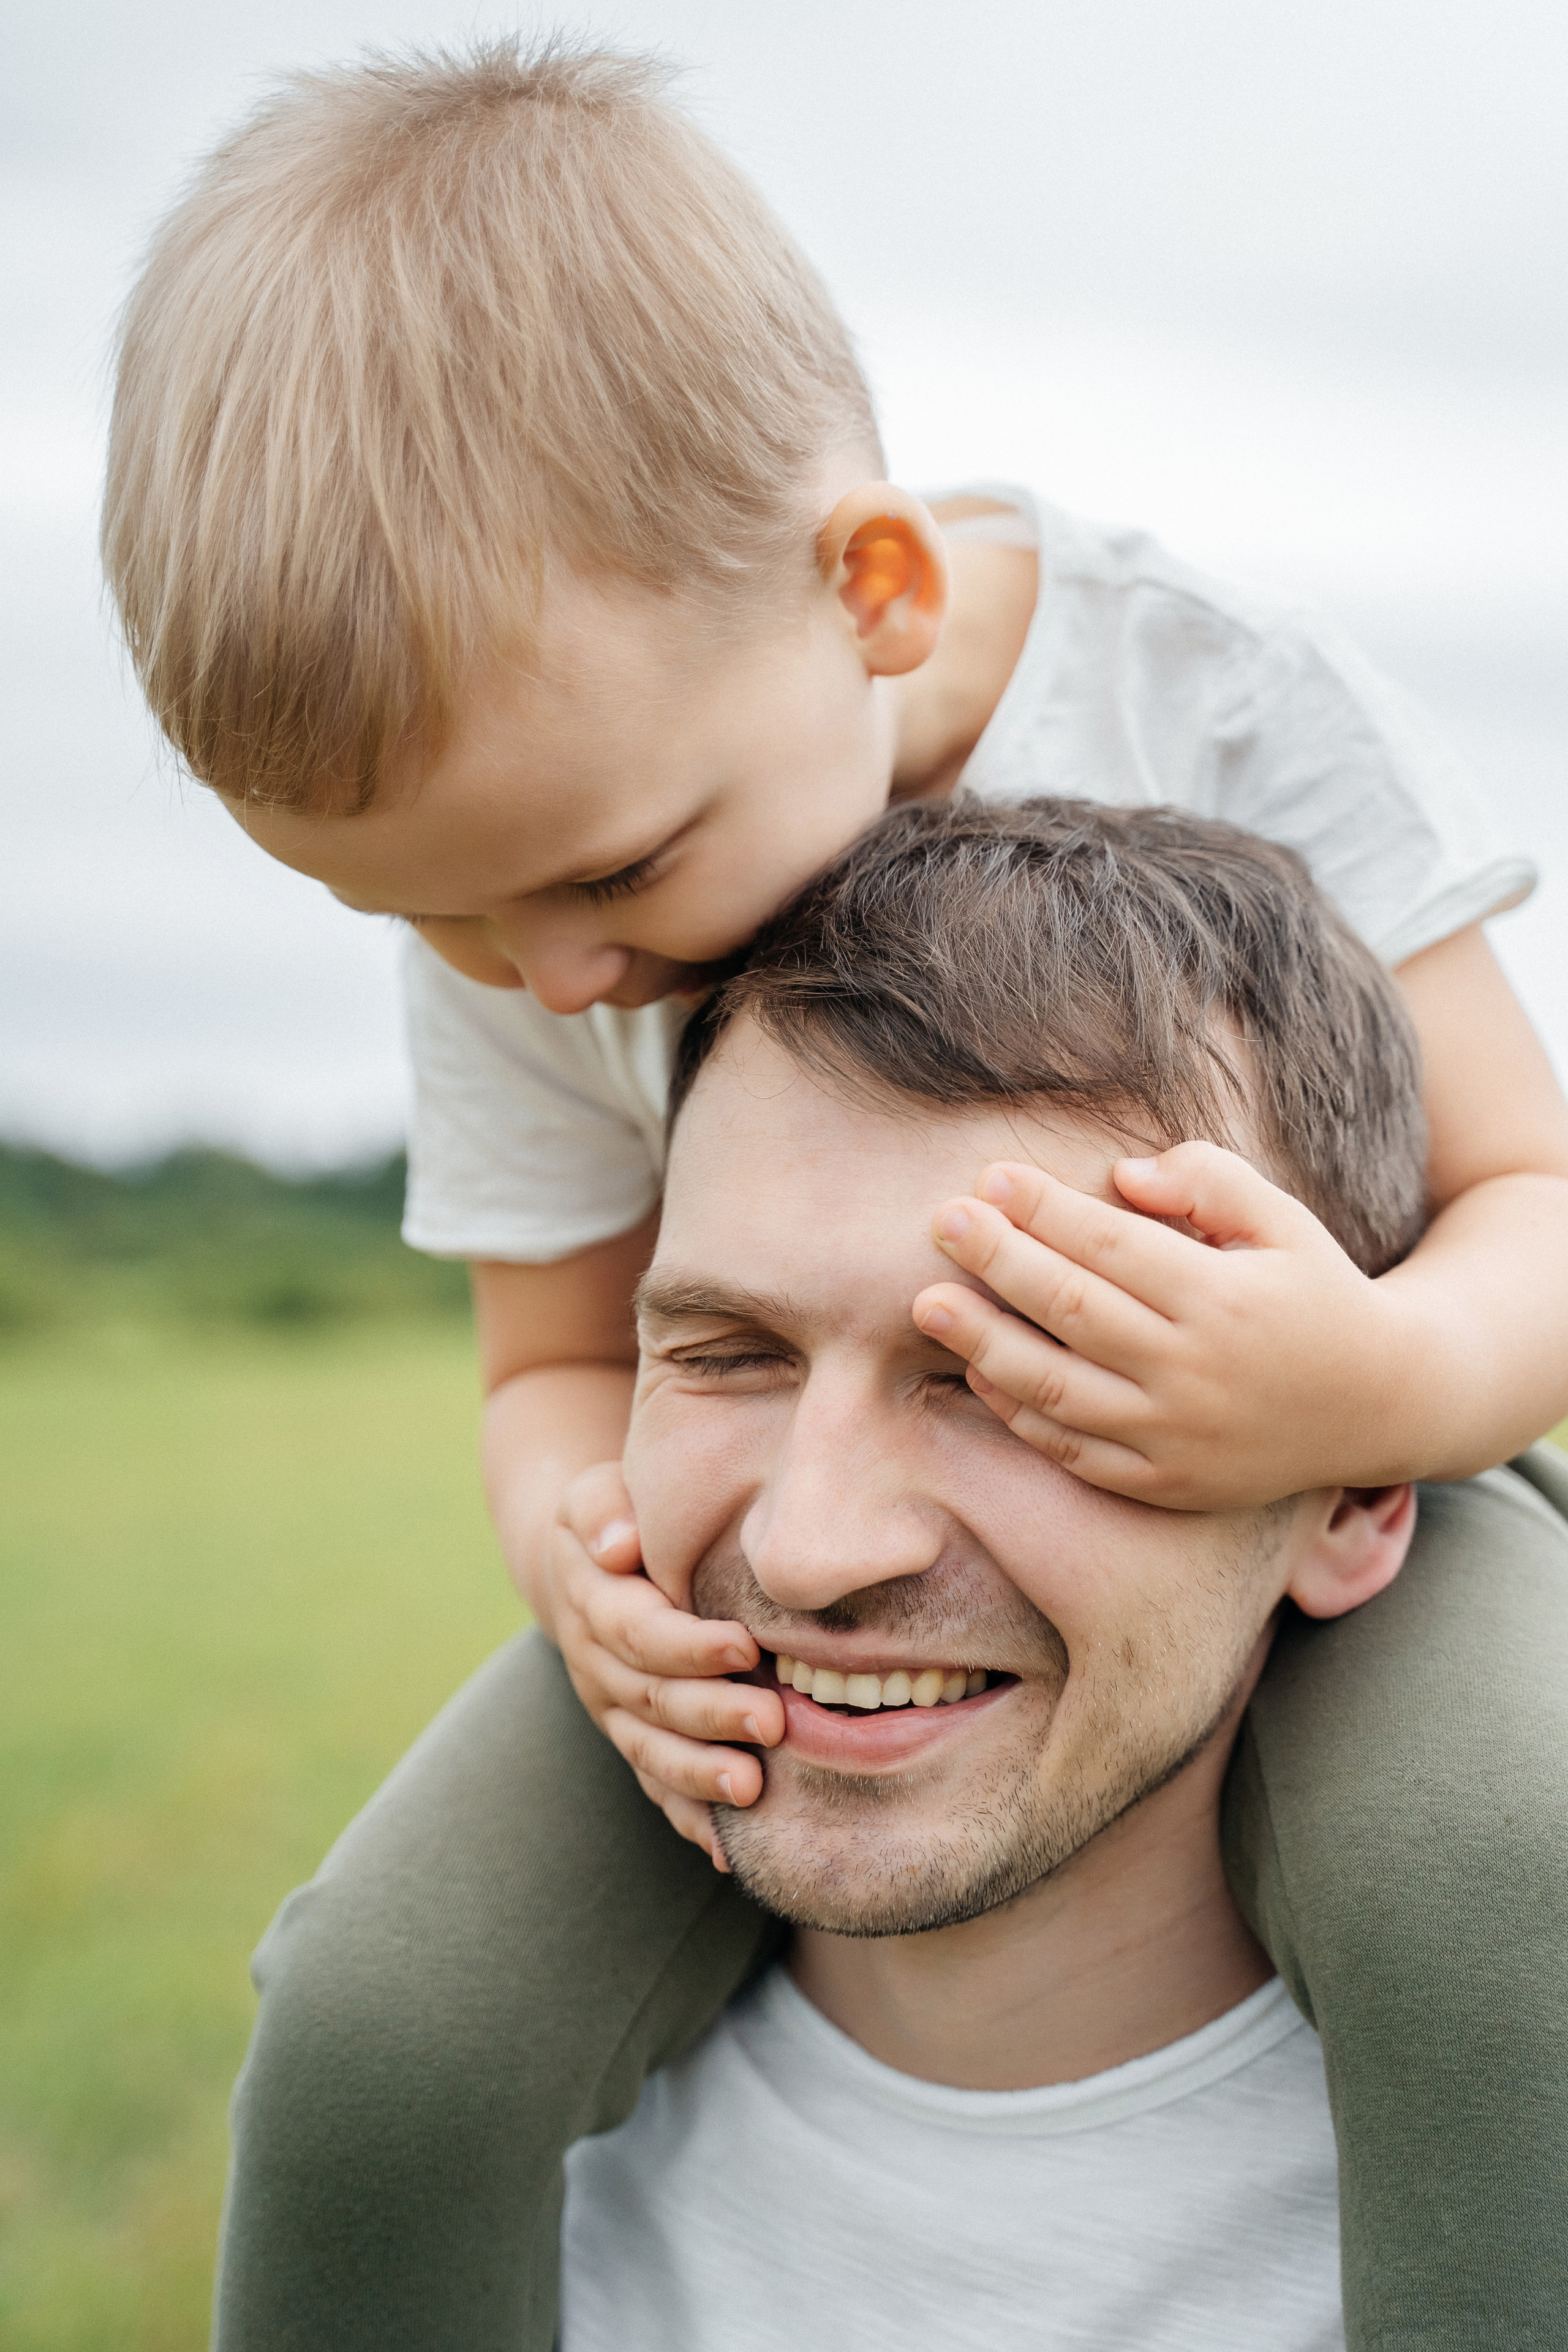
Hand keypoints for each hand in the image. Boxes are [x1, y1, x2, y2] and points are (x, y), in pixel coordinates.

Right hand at [550, 1461, 785, 1866]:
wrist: (586, 1565)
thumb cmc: (617, 1518)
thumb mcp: (598, 1495)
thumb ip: (606, 1510)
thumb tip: (620, 1544)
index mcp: (592, 1601)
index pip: (637, 1631)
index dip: (687, 1644)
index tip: (744, 1646)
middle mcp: (596, 1665)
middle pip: (651, 1698)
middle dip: (712, 1716)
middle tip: (773, 1722)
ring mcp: (614, 1711)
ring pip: (651, 1752)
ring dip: (701, 1775)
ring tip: (753, 1790)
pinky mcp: (635, 1739)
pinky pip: (658, 1786)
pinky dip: (691, 1819)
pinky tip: (731, 1851)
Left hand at [911, 1143, 1418, 1508]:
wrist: (1379, 1404)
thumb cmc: (1316, 1291)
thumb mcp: (1283, 1221)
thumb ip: (1208, 1181)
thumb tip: (1120, 1175)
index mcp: (1224, 1298)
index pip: (1111, 1245)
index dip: (1044, 1209)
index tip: (990, 1178)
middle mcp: (1194, 1371)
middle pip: (1071, 1309)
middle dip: (998, 1261)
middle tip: (941, 1221)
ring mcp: (1175, 1435)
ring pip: (1057, 1388)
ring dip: (983, 1344)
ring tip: (928, 1306)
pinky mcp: (1165, 1483)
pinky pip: (1075, 1451)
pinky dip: (1019, 1415)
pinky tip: (980, 1372)